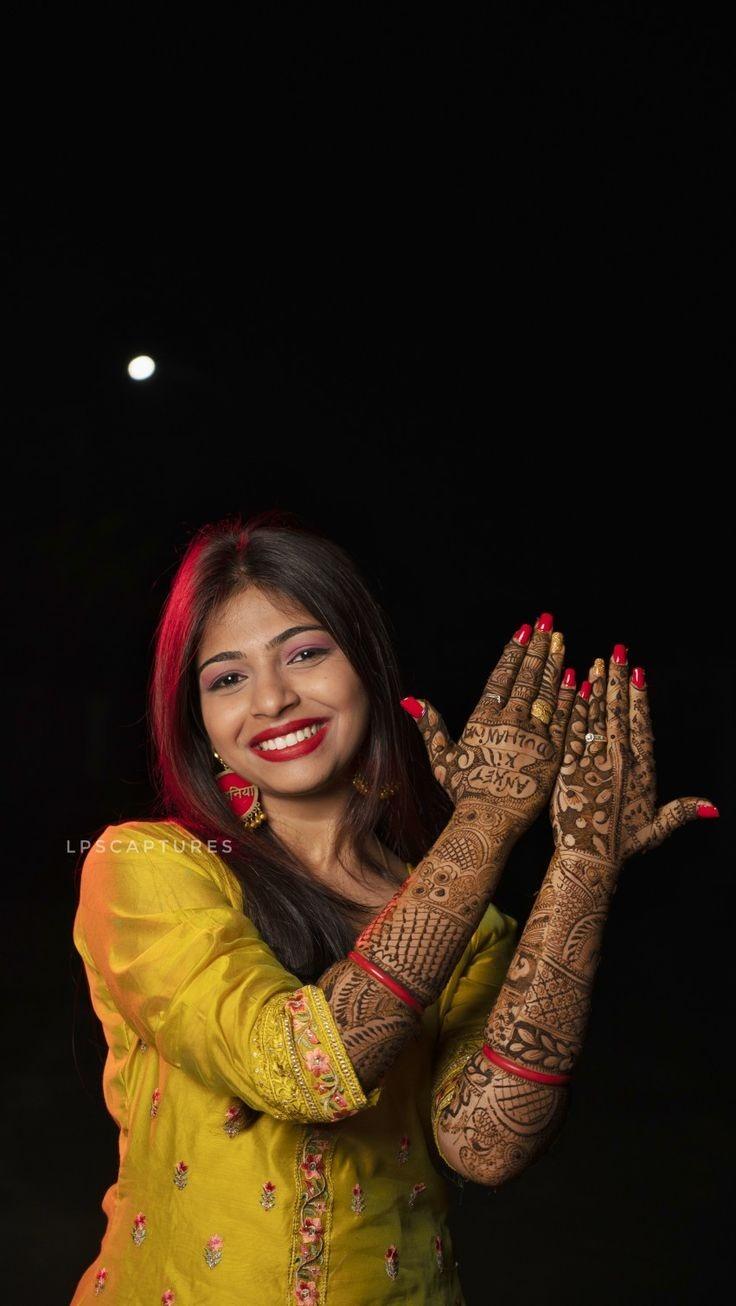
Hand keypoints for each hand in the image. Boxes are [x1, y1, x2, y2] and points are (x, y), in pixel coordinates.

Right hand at [401, 616, 577, 838]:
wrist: (490, 820)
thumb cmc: (464, 791)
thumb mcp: (443, 757)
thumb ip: (431, 726)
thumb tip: (412, 700)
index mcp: (484, 719)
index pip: (502, 677)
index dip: (513, 651)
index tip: (523, 630)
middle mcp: (510, 721)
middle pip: (526, 677)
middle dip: (537, 648)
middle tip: (547, 623)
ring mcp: (534, 735)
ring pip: (547, 692)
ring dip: (554, 664)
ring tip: (560, 640)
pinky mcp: (553, 752)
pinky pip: (564, 718)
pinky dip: (570, 697)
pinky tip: (576, 677)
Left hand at [551, 647, 718, 868]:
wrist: (590, 858)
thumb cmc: (624, 845)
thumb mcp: (658, 827)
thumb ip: (683, 811)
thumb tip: (715, 807)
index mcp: (642, 769)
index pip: (641, 723)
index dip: (640, 695)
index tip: (638, 670)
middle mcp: (619, 759)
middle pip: (618, 711)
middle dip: (618, 679)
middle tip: (617, 651)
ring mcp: (593, 760)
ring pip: (595, 715)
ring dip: (597, 685)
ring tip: (597, 660)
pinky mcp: (569, 766)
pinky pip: (572, 730)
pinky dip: (573, 707)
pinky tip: (574, 687)